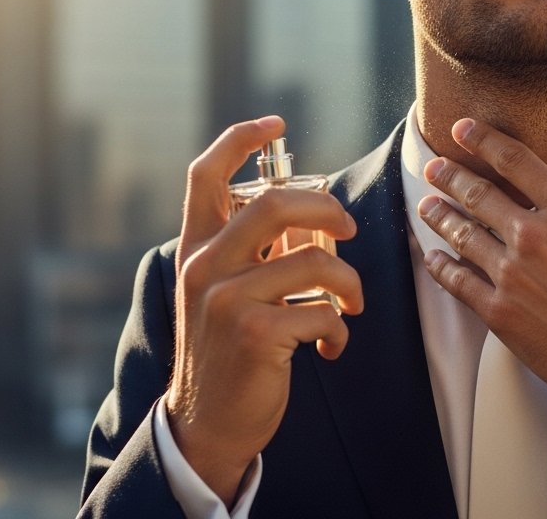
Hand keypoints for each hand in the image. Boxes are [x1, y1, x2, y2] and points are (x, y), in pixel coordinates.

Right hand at [165, 116, 362, 503]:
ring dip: (348, 284)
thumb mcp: (231, 292)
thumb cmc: (230, 352)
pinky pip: (323, 310)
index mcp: (197, 249)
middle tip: (348, 231)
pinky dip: (339, 328)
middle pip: (276, 202)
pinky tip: (330, 346)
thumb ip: (262, 251)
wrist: (206, 423)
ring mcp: (226, 299)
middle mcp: (204, 266)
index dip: (240, 139)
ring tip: (350, 306)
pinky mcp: (255, 333)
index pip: (205, 175)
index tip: (275, 122)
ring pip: (315, 260)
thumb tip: (318, 215)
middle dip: (328, 210)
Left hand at [419, 119, 546, 409]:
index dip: (484, 140)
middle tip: (434, 166)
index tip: (462, 129)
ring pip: (462, 234)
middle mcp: (534, 236)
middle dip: (451, 176)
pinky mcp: (499, 312)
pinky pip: (458, 283)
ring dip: (440, 216)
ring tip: (426, 205)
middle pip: (478, 194)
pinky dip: (441, 267)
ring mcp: (512, 275)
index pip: (516, 161)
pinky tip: (433, 258)